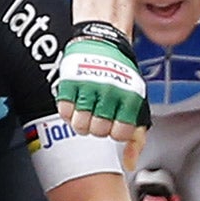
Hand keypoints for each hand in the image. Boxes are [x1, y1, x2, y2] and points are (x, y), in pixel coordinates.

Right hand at [56, 22, 147, 140]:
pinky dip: (68, 110)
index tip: (114, 123)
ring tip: (87, 109)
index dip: (115, 132)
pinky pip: (64, 111)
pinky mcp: (68, 83)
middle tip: (100, 113)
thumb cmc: (120, 72)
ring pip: (80, 126)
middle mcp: (109, 93)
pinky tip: (76, 100)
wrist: (102, 39)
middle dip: (98, 126)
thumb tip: (130, 161)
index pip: (120, 134)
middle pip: (98, 131)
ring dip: (82, 121)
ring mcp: (88, 88)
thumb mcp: (135, 99)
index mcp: (129, 97)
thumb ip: (135, 131)